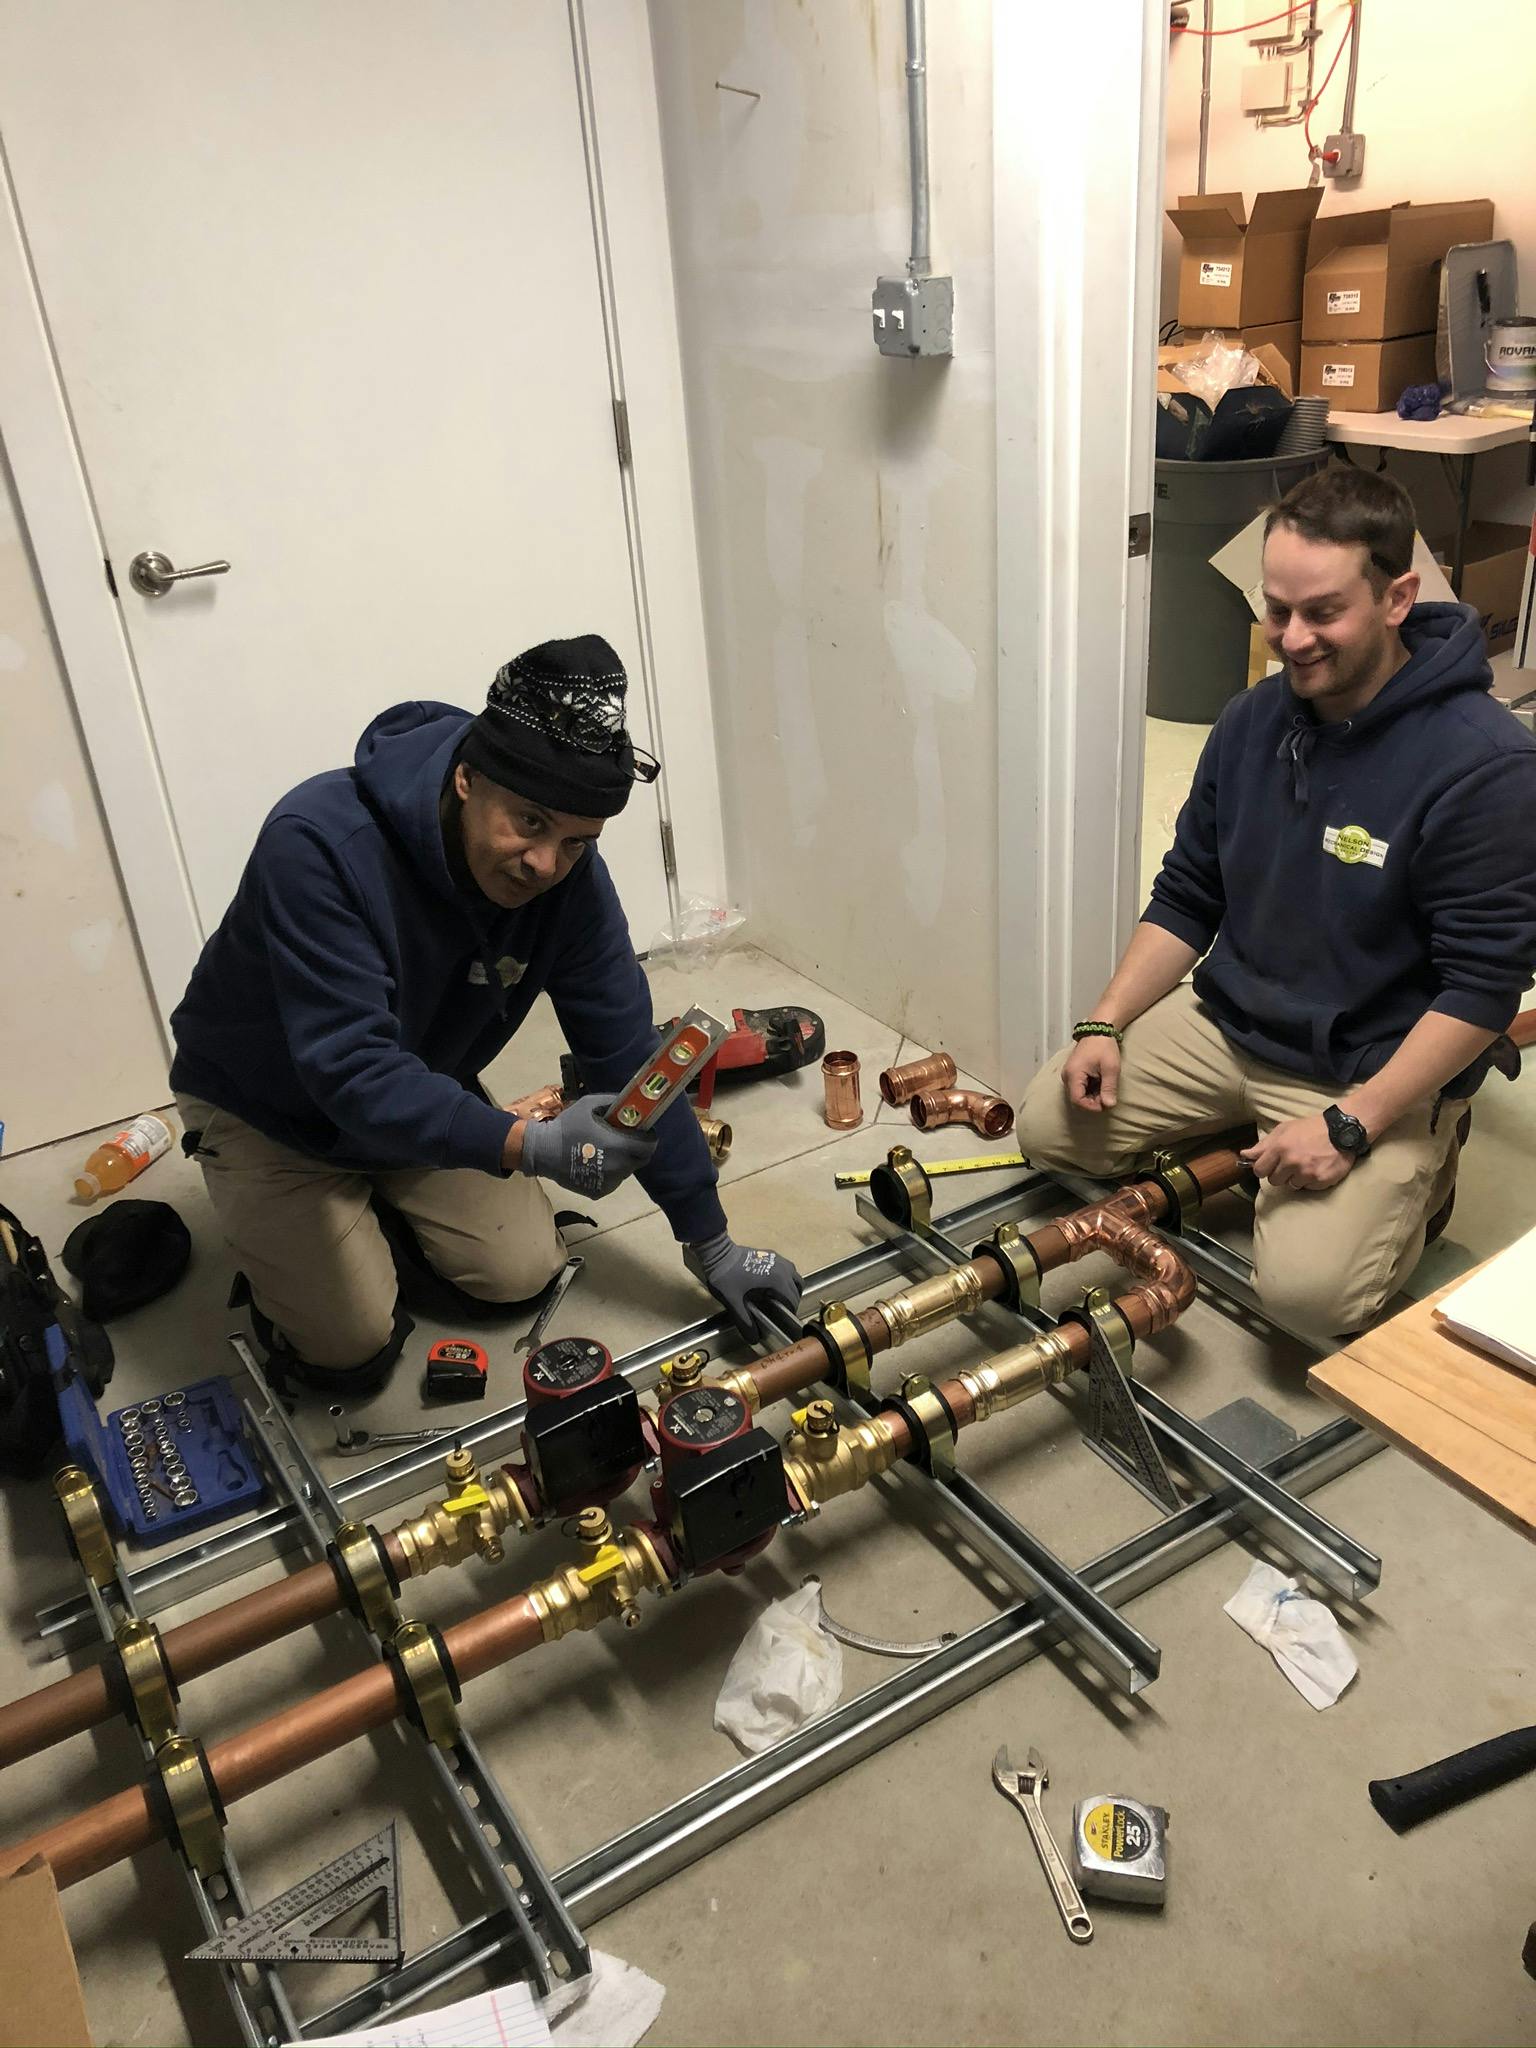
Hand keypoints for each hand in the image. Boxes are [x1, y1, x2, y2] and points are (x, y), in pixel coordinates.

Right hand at [517, 1093, 656, 1198]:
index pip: (649, 1146)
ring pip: (626, 1171)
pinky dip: (610, 1172)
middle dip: (635, 1149)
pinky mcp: (599, 1192)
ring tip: (605, 1151)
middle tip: (623, 1140)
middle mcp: (618, 1167)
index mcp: (618, 1145)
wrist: (543, 1152)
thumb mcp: (589, 1104)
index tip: (641, 1132)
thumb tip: (631, 1104)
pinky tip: (595, 1162)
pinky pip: (613, 1181)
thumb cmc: (567, 1126)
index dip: (648, 1138)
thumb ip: (612, 1102)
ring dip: (622, 1161)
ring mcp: (609, 1182)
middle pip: (640, 1159)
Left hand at [683, 1232, 803, 1340]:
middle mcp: (782, 1268)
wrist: (717, 1251)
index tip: (782, 1321)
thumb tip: (754, 1339)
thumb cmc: (726, 1276)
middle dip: (792, 1301)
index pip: (792, 1299)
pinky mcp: (770, 1254)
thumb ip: (744, 1321)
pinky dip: (785, 1278)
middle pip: (797, 1288)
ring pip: (794, 1276)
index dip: (790, 1312)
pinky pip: (786, 1268)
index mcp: (777, 1280)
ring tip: (778, 1298)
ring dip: (791, 1288)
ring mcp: (777, 1259)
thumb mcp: (733, 1302)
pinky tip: (770, 1285)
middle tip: (780, 1312)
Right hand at [1062, 1037, 1120, 1111]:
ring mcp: (1068, 1074)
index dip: (1091, 1106)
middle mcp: (1067, 1076)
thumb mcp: (1111, 1068)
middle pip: (1077, 1098)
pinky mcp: (1072, 1072)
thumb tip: (1109, 1105)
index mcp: (1073, 1074)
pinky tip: (1100, 1082)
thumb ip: (1109, 1088)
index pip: (1077, 1100)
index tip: (1105, 1105)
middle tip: (1108, 1096)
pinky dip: (1090, 1089)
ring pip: (1078, 1093)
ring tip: (1105, 1087)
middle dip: (1093, 1101)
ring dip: (1092, 1095)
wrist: (1098, 1030)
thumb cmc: (1104, 1047)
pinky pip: (1079, 1087)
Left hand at [1241, 1114, 1354, 1191]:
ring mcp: (1306, 1173)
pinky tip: (1317, 1168)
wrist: (1342, 1131)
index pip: (1259, 1170)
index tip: (1271, 1166)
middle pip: (1274, 1181)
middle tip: (1291, 1164)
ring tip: (1306, 1164)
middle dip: (1280, 1174)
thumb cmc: (1310, 1129)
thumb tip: (1244, 1155)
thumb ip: (1263, 1145)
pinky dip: (1311, 1180)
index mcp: (1279, 1148)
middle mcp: (1291, 1162)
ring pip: (1291, 1185)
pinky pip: (1308, 1187)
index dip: (1264, 1169)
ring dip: (1296, 1178)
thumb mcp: (1284, 1130)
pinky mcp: (1320, 1180)